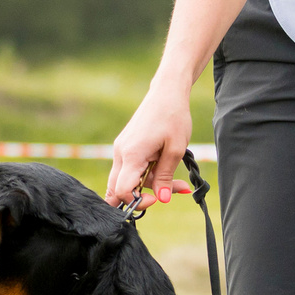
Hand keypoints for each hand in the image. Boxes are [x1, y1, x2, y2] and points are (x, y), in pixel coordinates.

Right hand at [105, 85, 193, 206]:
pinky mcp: (125, 147)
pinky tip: (163, 167)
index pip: (121, 191)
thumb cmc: (173, 117)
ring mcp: (120, 150)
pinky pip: (129, 169)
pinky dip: (145, 174)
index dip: (137, 201)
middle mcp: (120, 153)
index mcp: (131, 154)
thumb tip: (162, 199)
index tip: (157, 198)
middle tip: (168, 190)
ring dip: (149, 184)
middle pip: (118, 189)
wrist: (166, 93)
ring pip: (126, 180)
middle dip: (142, 196)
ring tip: (176, 179)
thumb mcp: (175, 150)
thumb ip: (165, 176)